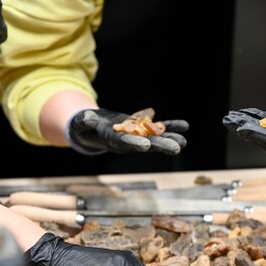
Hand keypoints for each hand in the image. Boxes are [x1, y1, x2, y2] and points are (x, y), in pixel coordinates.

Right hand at [67, 109, 187, 154]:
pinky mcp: (141, 129)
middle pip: (145, 144)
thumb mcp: (80, 123)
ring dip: (169, 138)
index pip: (123, 143)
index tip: (146, 146)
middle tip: (177, 148)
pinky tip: (185, 126)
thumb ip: (84, 121)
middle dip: (160, 146)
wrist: (91, 128)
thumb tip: (89, 117)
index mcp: (111, 141)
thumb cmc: (82, 126)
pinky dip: (170, 127)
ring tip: (184, 141)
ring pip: (154, 138)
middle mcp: (126, 142)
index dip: (134, 144)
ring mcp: (135, 136)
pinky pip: (157, 128)